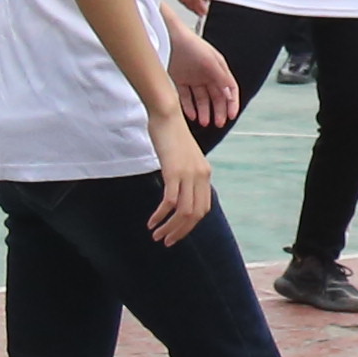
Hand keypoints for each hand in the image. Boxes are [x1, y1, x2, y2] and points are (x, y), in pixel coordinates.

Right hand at [143, 109, 213, 244]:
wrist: (167, 115)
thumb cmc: (171, 135)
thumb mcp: (183, 158)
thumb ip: (185, 174)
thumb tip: (179, 190)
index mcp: (205, 174)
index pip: (203, 208)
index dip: (190, 224)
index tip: (177, 232)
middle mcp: (201, 176)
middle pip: (196, 214)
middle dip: (181, 231)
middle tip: (166, 241)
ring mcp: (188, 174)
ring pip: (184, 212)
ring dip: (170, 228)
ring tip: (157, 236)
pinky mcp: (174, 172)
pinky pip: (170, 201)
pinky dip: (161, 215)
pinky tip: (152, 222)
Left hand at [170, 32, 243, 131]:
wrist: (167, 36)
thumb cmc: (190, 43)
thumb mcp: (210, 60)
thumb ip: (221, 77)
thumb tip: (230, 93)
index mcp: (218, 68)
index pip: (229, 89)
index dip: (232, 103)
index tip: (232, 116)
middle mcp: (207, 74)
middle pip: (216, 96)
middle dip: (219, 111)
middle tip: (219, 123)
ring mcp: (193, 78)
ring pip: (201, 99)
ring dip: (204, 111)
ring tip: (204, 122)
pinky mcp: (179, 80)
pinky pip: (186, 97)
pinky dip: (189, 107)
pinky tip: (192, 115)